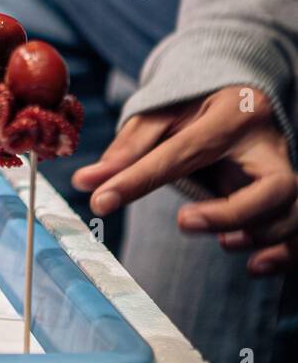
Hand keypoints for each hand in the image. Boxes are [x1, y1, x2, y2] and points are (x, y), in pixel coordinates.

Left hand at [72, 86, 297, 275]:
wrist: (236, 96)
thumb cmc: (192, 108)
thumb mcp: (157, 116)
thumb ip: (126, 150)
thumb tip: (86, 182)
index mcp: (230, 116)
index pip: (183, 152)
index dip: (139, 179)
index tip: (101, 202)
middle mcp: (268, 145)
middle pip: (274, 186)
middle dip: (231, 213)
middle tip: (184, 222)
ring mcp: (285, 171)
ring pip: (292, 212)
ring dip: (259, 235)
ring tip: (223, 243)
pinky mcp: (289, 195)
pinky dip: (284, 254)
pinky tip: (255, 266)